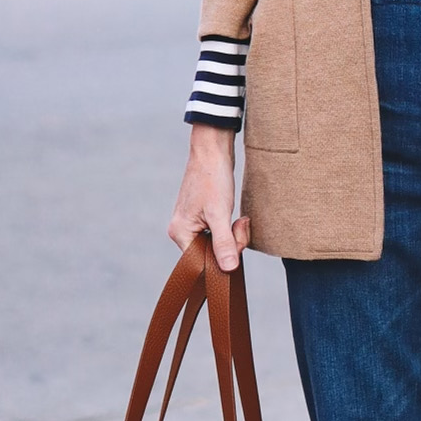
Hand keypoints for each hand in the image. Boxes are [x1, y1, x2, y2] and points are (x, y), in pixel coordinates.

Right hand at [169, 123, 249, 270]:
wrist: (213, 151)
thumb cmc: (212, 178)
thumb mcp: (220, 213)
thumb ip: (224, 243)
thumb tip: (228, 270)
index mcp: (181, 233)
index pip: (202, 262)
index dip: (222, 258)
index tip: (236, 241)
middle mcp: (182, 231)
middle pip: (211, 255)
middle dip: (232, 243)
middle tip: (239, 223)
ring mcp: (192, 225)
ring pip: (218, 245)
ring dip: (234, 235)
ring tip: (240, 219)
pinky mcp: (203, 219)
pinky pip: (220, 235)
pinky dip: (232, 229)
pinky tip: (237, 219)